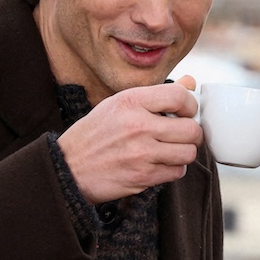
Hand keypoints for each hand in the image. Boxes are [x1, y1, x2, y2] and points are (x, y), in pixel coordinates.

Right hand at [57, 76, 200, 203]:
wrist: (68, 167)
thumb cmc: (94, 135)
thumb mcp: (118, 104)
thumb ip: (155, 95)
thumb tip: (190, 82)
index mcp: (131, 101)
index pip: (180, 96)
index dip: (191, 105)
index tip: (186, 112)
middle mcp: (138, 126)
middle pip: (191, 129)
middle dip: (191, 133)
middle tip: (182, 135)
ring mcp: (142, 153)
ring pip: (188, 153)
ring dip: (183, 153)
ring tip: (170, 150)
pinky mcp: (143, 177)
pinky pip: (177, 172)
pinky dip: (172, 169)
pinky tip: (159, 164)